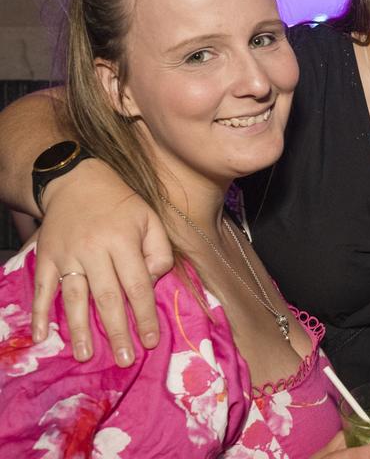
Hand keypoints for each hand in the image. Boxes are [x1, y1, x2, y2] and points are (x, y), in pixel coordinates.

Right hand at [31, 160, 173, 366]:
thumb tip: (152, 283)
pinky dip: (39, 312)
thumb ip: (159, 251)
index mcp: (123, 241)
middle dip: (117, 331)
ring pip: (74, 297)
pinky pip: (41, 288)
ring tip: (86, 355)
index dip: (144, 316)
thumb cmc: (121, 205)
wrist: (76, 181)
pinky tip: (39, 335)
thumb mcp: (150, 219)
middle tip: (124, 359)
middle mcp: (94, 250)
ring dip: (79, 329)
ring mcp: (66, 255)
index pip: (137, 286)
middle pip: (107, 297)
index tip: (150, 341)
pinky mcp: (45, 257)